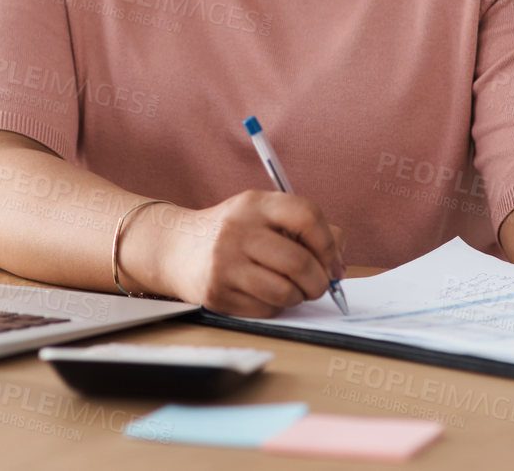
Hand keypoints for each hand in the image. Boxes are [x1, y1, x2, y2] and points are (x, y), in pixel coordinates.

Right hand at [137, 190, 346, 316]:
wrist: (175, 247)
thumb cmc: (232, 232)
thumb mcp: (262, 215)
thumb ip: (304, 227)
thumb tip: (338, 260)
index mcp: (255, 204)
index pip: (307, 215)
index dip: (328, 242)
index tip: (332, 260)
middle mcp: (238, 230)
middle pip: (300, 262)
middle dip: (320, 281)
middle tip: (319, 285)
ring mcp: (225, 263)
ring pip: (285, 292)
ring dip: (298, 297)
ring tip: (292, 290)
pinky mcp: (217, 294)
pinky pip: (265, 310)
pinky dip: (275, 307)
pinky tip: (264, 295)